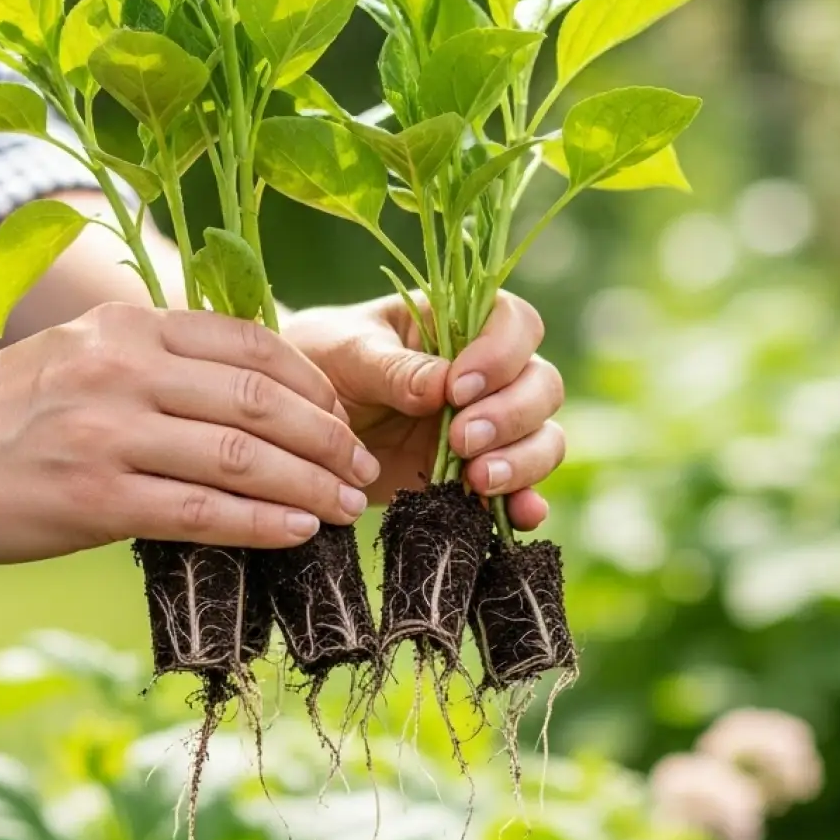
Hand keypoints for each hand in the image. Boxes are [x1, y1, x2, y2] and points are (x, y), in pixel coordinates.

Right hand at [0, 304, 380, 562]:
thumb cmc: (4, 409)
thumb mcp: (82, 352)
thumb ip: (158, 360)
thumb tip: (250, 393)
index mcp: (129, 325)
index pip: (252, 343)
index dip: (313, 384)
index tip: (343, 415)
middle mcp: (125, 367)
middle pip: (261, 399)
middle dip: (327, 436)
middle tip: (363, 467)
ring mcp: (109, 432)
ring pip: (242, 457)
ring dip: (309, 484)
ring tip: (347, 505)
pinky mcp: (93, 498)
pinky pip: (200, 510)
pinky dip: (260, 522)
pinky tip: (296, 532)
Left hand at [281, 291, 564, 531]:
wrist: (296, 422)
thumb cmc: (323, 362)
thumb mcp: (346, 354)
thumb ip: (394, 368)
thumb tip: (441, 386)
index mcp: (458, 323)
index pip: (514, 324)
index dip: (501, 355)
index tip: (457, 388)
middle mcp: (487, 373)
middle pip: (542, 384)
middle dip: (511, 414)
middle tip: (460, 439)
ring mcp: (488, 426)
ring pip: (543, 437)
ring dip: (522, 460)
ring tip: (477, 479)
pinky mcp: (477, 474)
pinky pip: (522, 489)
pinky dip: (526, 503)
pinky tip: (518, 516)